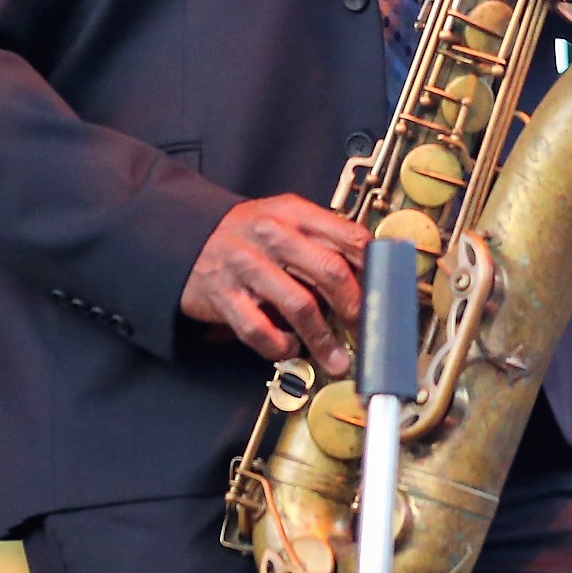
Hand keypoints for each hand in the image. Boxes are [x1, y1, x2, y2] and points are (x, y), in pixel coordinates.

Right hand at [179, 195, 368, 375]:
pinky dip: (279, 345)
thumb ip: (322, 239)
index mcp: (295, 213)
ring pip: (299, 305)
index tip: (388, 293)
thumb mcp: (285, 219)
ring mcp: (247, 265)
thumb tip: (369, 274)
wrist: (183, 234)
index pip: (349, 236)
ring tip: (337, 359)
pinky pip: (259, 329)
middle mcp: (273, 235)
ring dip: (324, 339)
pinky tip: (289, 348)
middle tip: (367, 330)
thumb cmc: (246, 233)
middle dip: (355, 307)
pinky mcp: (224, 295)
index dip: (375, 268)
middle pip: (330, 271)